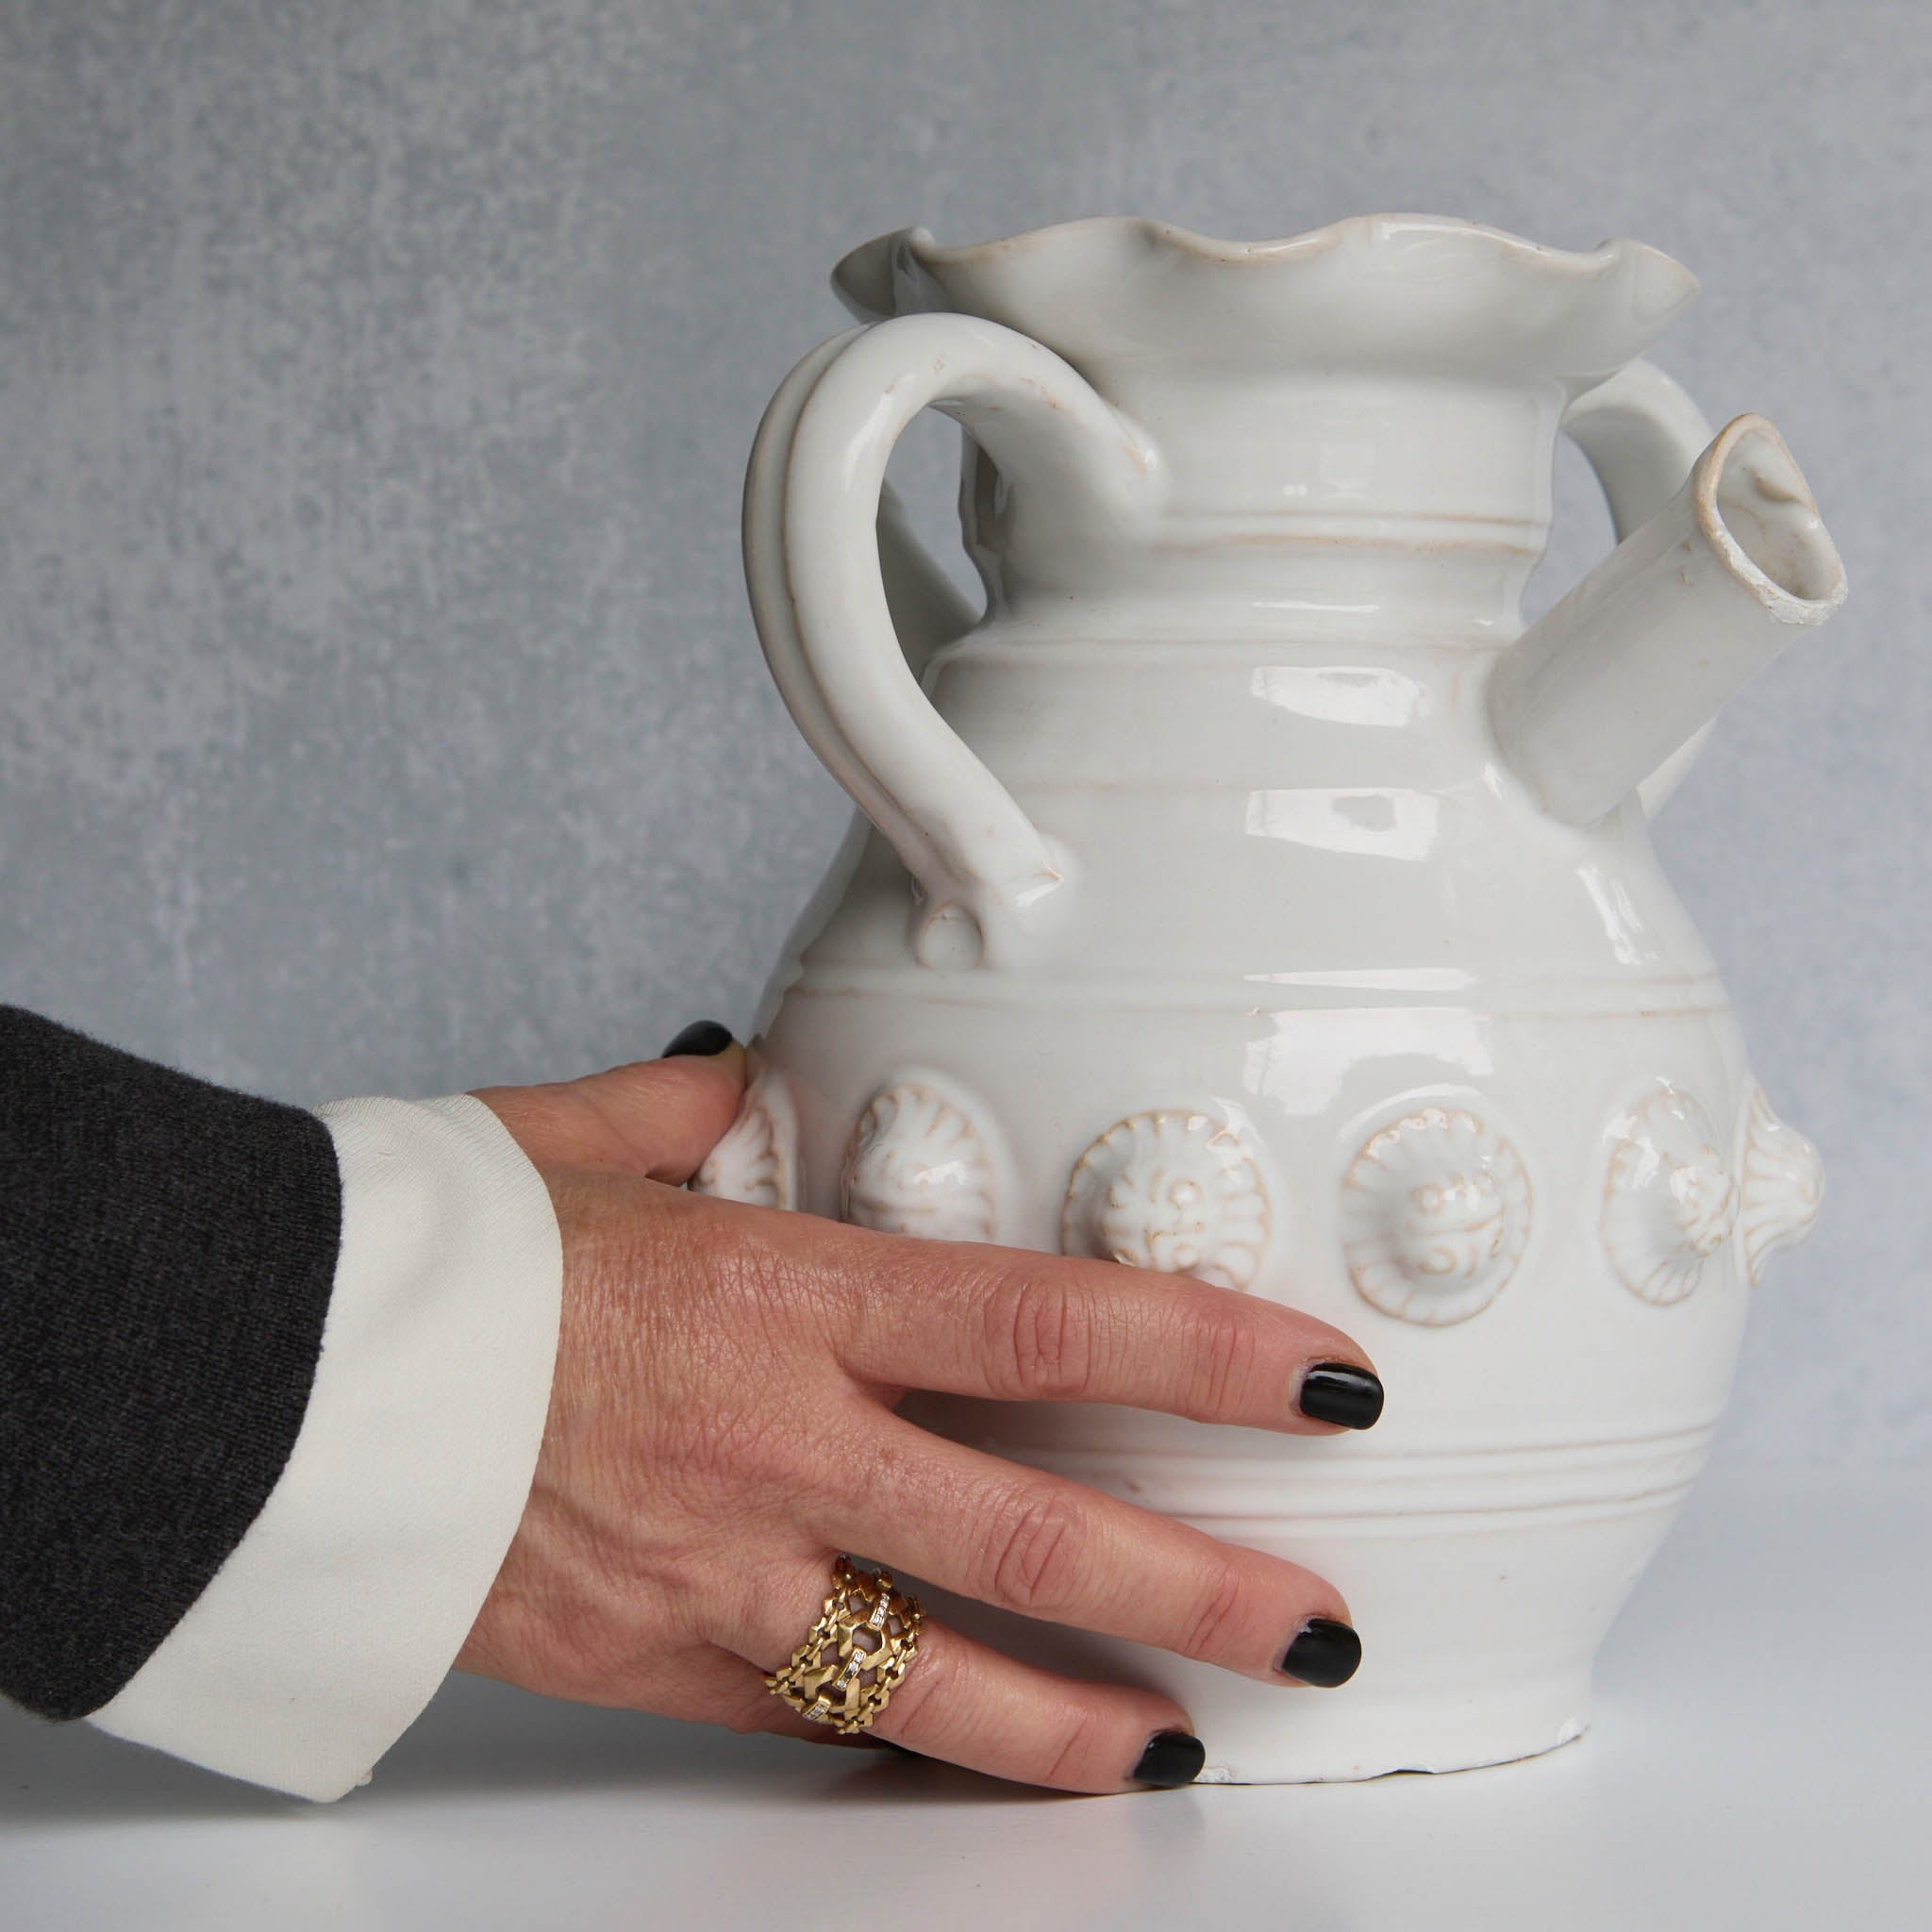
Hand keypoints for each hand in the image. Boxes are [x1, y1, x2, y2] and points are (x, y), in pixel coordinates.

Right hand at [460, 1027, 1381, 1792]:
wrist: (264, 1384)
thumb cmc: (431, 1252)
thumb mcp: (576, 1144)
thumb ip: (692, 1113)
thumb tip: (744, 1079)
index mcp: (780, 1292)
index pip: (1048, 1326)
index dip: (1208, 1354)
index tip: (1324, 1377)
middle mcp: (774, 1441)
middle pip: (1032, 1536)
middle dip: (1197, 1588)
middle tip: (1314, 1621)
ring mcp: (719, 1571)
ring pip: (941, 1674)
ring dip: (1087, 1715)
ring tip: (1195, 1734)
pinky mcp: (654, 1659)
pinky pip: (821, 1715)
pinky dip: (927, 1741)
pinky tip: (1008, 1758)